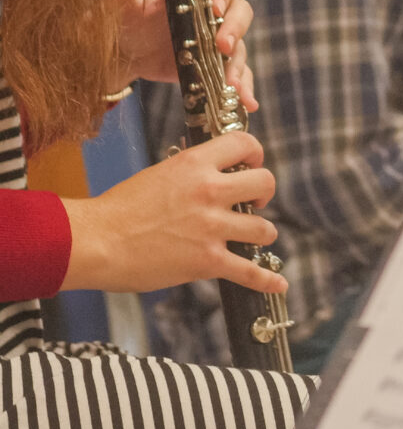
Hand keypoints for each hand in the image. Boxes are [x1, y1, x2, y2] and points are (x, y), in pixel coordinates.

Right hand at [60, 129, 285, 295]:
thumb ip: (190, 172)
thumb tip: (209, 172)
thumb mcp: (160, 173)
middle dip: (266, 193)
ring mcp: (212, 227)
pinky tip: (279, 285)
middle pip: (265, 182)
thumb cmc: (121, 208)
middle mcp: (210, 191)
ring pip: (264, 228)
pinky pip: (250, 271)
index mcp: (196, 163)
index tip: (254, 163)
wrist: (98, 241)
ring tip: (254, 237)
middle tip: (256, 202)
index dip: (256, 152)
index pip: (244, 143)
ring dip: (262, 233)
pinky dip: (268, 280)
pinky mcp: (207, 261)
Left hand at [101, 0, 257, 110]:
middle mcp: (213, 9)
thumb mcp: (121, 9)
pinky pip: (239, 74)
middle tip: (223, 47)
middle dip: (235, 28)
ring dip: (238, 65)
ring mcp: (218, 38)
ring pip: (240, 45)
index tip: (214, 7)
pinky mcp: (218, 65)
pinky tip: (247, 103)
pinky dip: (244, 87)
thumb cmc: (126, 20)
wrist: (126, 54)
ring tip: (231, 87)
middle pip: (240, 10)